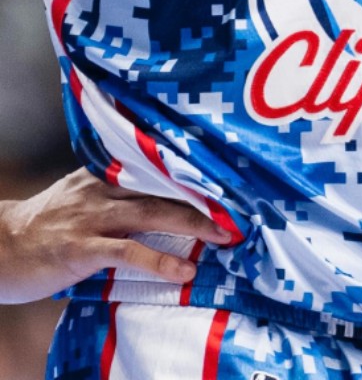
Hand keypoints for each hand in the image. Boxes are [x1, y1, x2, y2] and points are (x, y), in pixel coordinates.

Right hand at [0, 168, 233, 303]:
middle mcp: (104, 188)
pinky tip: (183, 270)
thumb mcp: (84, 195)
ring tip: (225, 236)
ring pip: (153, 213)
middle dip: (205, 198)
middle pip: (164, 187)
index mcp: (107, 173)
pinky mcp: (83, 247)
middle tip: (239, 208)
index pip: (158, 167)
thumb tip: (163, 197)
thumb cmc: (47, 223)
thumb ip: (119, 191)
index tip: (230, 178)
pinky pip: (128, 251)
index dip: (195, 173)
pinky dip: (158, 260)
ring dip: (194, 224)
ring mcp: (94, 217)